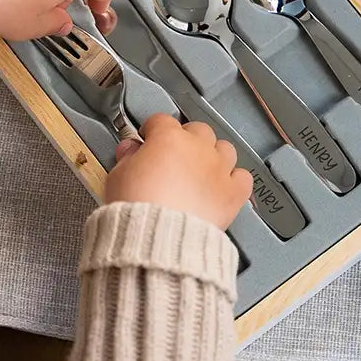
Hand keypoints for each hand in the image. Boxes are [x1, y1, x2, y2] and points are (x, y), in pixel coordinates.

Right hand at [105, 114, 252, 229]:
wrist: (158, 238)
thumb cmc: (137, 209)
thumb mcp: (118, 176)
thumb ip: (127, 157)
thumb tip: (131, 149)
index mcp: (168, 139)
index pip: (161, 121)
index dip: (153, 130)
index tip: (149, 139)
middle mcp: (198, 149)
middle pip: (197, 130)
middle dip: (186, 139)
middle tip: (174, 156)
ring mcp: (218, 170)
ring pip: (224, 149)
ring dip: (213, 155)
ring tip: (201, 170)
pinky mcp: (232, 194)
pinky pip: (242, 178)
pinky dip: (235, 180)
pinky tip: (224, 186)